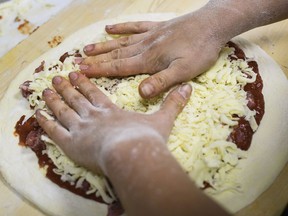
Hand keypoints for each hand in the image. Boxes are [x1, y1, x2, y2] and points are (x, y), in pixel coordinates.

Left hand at [36, 72, 191, 173]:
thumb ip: (174, 103)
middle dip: (66, 87)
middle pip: (76, 98)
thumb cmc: (146, 139)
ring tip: (45, 89)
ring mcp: (81, 129)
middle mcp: (93, 116)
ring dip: (54, 99)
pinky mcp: (72, 144)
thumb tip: (188, 88)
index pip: (95, 93)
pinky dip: (45, 122)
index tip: (76, 73)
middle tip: (56, 76)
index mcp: (111, 111)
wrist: (133, 154)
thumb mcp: (163, 119)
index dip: (85, 82)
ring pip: (63, 110)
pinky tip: (37, 114)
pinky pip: (54, 131)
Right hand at [77, 11, 223, 98]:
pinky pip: (135, 27)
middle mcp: (145, 47)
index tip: (82, 72)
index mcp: (149, 60)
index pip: (118, 67)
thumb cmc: (200, 50)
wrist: (212, 24)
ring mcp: (150, 35)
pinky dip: (122, 28)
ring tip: (87, 49)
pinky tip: (110, 28)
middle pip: (115, 54)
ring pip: (121, 42)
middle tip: (76, 62)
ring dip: (103, 46)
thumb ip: (162, 82)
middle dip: (95, 60)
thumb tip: (141, 94)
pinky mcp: (157, 27)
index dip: (99, 70)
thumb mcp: (184, 71)